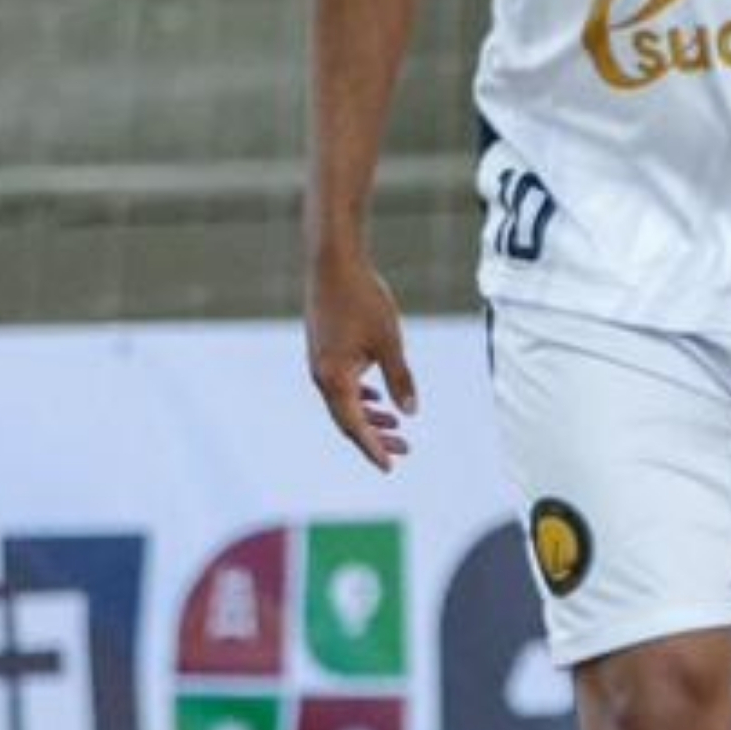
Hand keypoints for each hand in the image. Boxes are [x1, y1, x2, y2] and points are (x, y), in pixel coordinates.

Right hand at [305, 249, 416, 469]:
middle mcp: (322, 375)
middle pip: (348, 419)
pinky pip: (340, 385)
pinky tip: (376, 397)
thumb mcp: (389, 342)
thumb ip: (400, 379)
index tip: (390, 466)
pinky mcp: (323, 351)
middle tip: (405, 449)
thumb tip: (411, 412)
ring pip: (344, 402)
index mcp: (335, 378)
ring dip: (369, 416)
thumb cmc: (363, 299)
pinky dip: (359, 396)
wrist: (333, 263)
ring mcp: (320, 363)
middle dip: (375, 436)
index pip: (355, 425)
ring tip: (396, 427)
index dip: (373, 447)